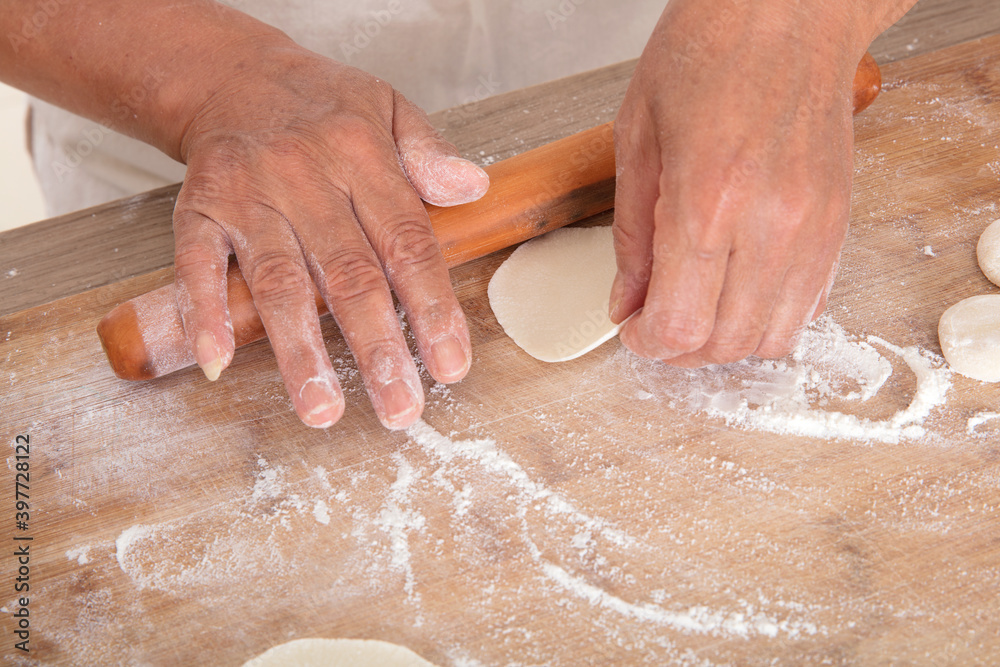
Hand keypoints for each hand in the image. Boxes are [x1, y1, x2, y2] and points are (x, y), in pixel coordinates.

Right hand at [171, 38, 488, 428]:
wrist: (232, 75)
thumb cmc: (323, 106)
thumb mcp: (389, 108)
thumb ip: (429, 152)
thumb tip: (474, 188)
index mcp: (362, 157)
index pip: (408, 243)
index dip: (432, 309)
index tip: (450, 366)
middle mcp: (305, 178)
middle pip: (348, 274)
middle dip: (376, 348)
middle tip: (399, 409)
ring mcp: (249, 197)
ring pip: (279, 281)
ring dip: (300, 351)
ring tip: (321, 409)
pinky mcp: (199, 210)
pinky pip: (198, 265)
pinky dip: (204, 312)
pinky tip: (218, 361)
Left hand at [610, 0, 866, 366]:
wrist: (789, 13)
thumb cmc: (707, 54)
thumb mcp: (637, 139)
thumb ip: (630, 236)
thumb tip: (627, 304)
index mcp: (707, 202)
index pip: (679, 324)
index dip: (646, 342)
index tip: (632, 329)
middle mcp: (771, 225)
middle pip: (725, 344)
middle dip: (680, 349)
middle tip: (655, 321)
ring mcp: (814, 229)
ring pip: (772, 337)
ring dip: (725, 342)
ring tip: (696, 309)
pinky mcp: (838, 225)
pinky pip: (808, 307)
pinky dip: (767, 317)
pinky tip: (737, 289)